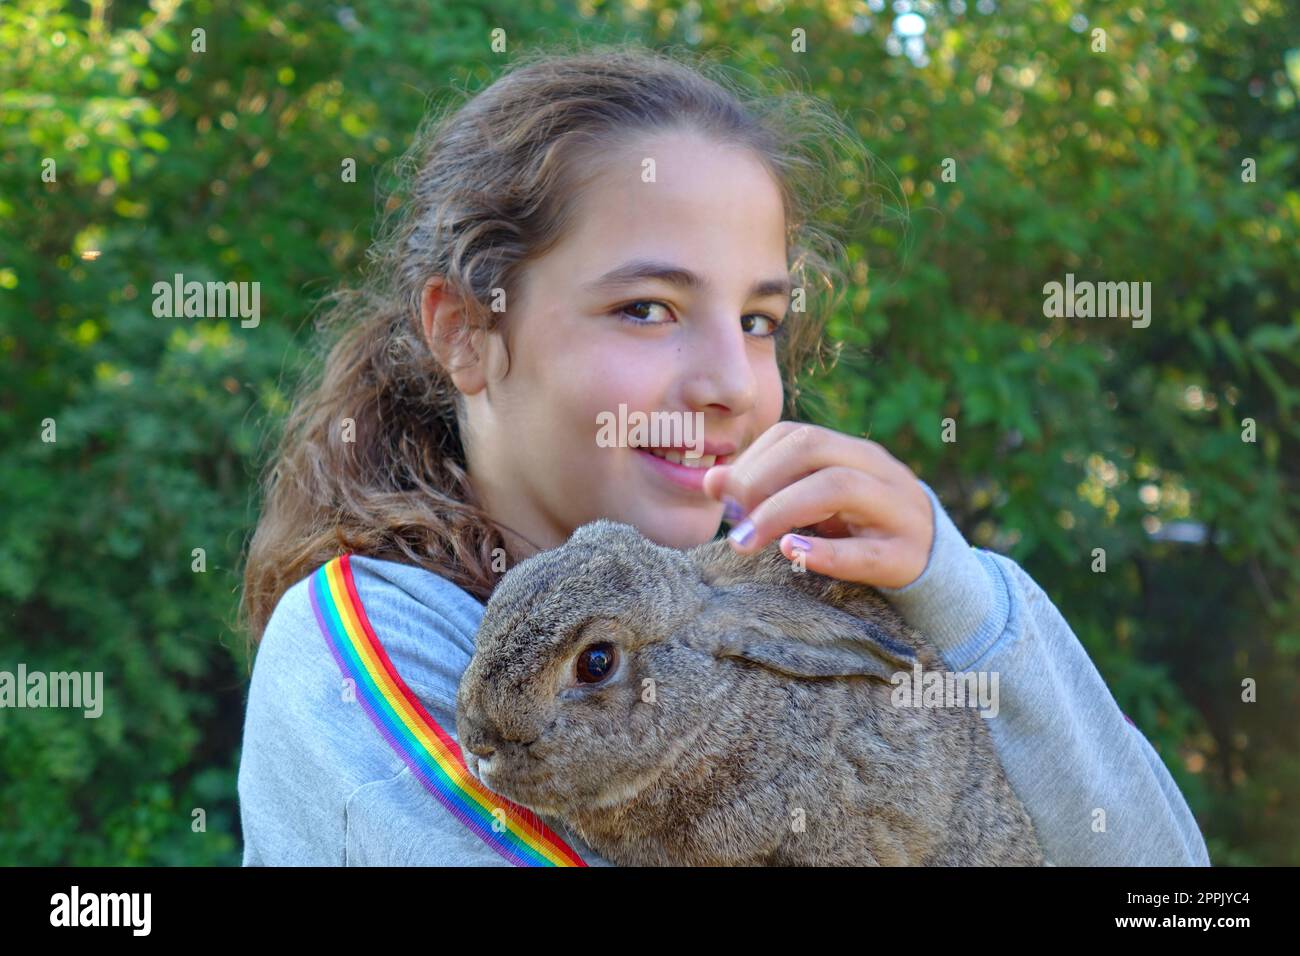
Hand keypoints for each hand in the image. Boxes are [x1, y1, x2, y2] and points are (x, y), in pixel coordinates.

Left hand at [701, 422, 933, 589]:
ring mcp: (898, 510)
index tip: (721, 493)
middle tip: (731, 517)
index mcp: (855, 453)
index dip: (752, 460)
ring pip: (840, 487)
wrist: (935, 564)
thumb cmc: (861, 529)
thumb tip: (710, 480)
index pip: (796, 435)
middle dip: (761, 480)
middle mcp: (879, 471)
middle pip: (815, 449)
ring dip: (781, 511)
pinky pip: (865, 552)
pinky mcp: (907, 556)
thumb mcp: (817, 503)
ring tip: (747, 538)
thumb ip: (770, 489)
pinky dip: (825, 552)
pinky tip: (791, 552)